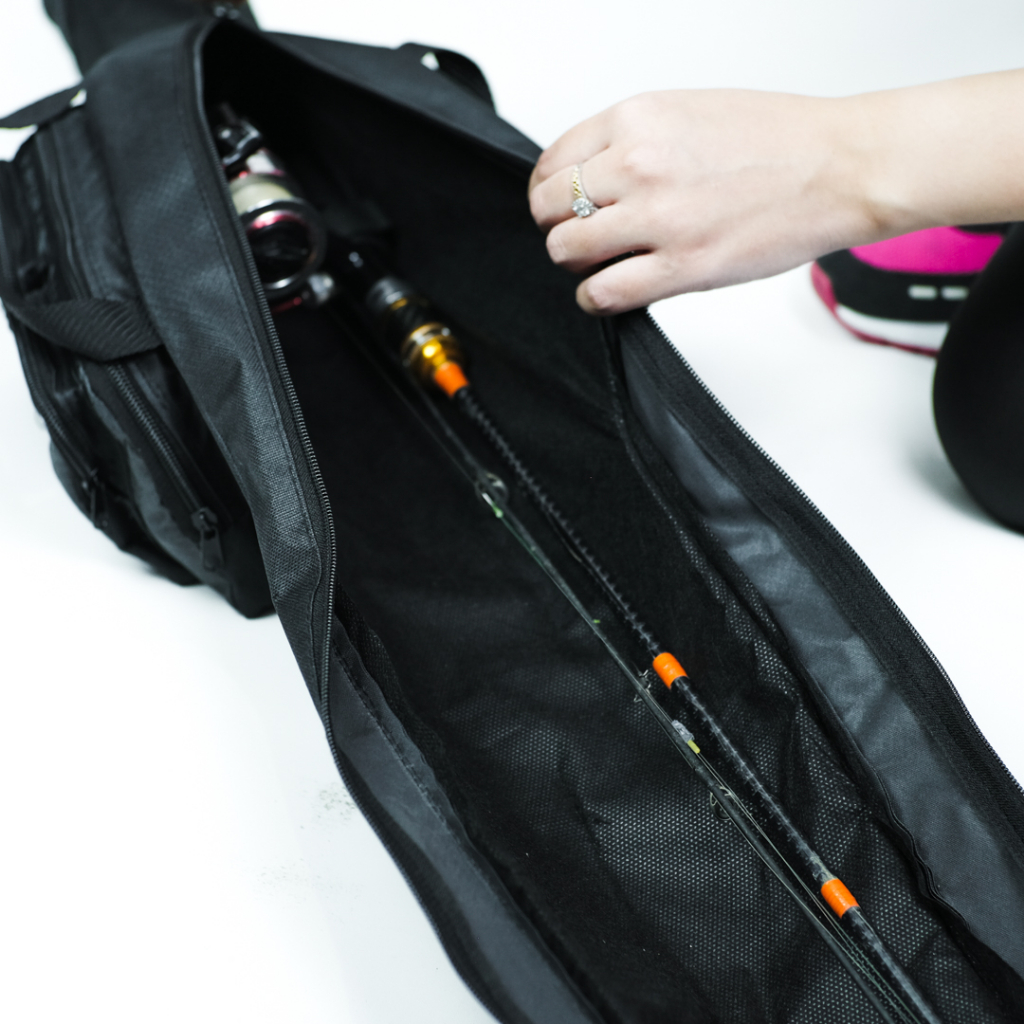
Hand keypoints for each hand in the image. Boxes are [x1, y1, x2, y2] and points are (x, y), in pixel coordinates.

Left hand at [528, 89, 887, 314]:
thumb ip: (635, 140)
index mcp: (637, 118)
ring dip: (576, 263)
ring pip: (566, 251)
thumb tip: (593, 174)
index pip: (553, 161)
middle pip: (548, 209)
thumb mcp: (689, 112)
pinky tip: (610, 292)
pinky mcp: (681, 266)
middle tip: (581, 236)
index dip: (548, 190)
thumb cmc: (779, 139)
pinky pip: (602, 292)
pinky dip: (595, 298)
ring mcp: (658, 218)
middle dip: (557, 226)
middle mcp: (638, 164)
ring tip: (602, 264)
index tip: (558, 205)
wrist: (841, 166)